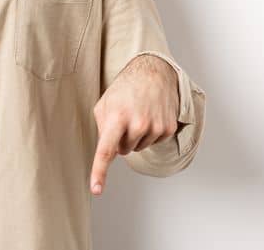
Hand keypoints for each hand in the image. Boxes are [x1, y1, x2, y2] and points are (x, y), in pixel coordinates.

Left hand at [90, 54, 179, 194]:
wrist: (153, 74)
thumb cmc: (124, 90)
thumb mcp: (104, 105)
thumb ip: (101, 130)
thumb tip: (108, 153)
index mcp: (116, 118)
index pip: (105, 150)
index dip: (99, 172)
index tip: (96, 189)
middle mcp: (137, 124)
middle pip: (123, 151)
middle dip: (120, 139)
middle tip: (125, 118)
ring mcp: (155, 127)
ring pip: (137, 148)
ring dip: (135, 136)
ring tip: (138, 114)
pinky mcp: (168, 129)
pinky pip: (152, 142)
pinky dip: (148, 134)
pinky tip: (150, 117)